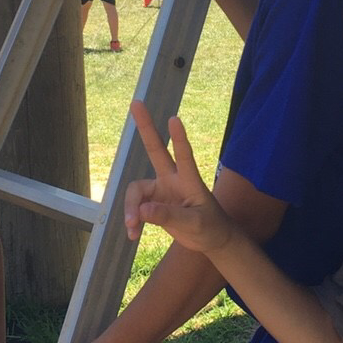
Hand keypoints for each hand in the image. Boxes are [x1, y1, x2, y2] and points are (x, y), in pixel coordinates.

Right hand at [124, 101, 235, 254]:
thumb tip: (142, 210)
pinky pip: (135, 207)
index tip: (174, 119)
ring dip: (131, 209)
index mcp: (189, 181)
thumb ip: (168, 216)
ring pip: (136, 191)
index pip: (184, 155)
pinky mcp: (154, 202)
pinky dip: (133, 220)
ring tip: (132, 228)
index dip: (179, 138)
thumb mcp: (193, 224)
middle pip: (155, 149)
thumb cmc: (210, 228)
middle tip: (136, 102)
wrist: (212, 240)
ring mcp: (162, 189)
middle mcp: (173, 179)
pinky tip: (133, 235)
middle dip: (145, 127)